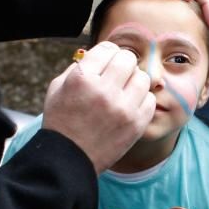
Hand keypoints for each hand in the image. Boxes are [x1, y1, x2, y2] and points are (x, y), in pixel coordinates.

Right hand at [42, 42, 155, 173]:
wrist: (69, 159)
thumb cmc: (62, 121)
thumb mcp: (58, 88)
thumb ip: (78, 67)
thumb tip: (99, 54)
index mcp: (82, 78)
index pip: (108, 48)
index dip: (107, 53)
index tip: (105, 62)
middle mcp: (104, 91)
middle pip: (128, 59)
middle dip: (122, 64)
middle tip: (116, 76)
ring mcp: (122, 108)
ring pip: (143, 77)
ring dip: (133, 82)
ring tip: (123, 91)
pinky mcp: (136, 124)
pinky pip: (150, 99)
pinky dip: (141, 100)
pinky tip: (128, 106)